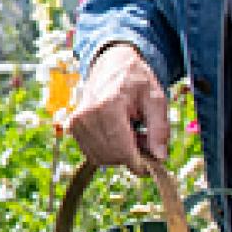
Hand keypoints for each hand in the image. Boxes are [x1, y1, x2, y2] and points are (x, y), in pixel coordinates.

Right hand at [67, 43, 169, 173]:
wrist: (112, 65)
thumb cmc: (136, 81)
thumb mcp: (156, 98)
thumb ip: (160, 128)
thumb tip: (160, 157)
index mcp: (108, 106)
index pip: (122, 149)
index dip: (139, 163)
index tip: (152, 167)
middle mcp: (87, 115)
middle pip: (112, 156)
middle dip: (131, 156)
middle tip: (144, 140)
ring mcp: (76, 122)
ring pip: (101, 158)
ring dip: (119, 154)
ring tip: (131, 134)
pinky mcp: (72, 127)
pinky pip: (93, 153)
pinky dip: (108, 150)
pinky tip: (118, 135)